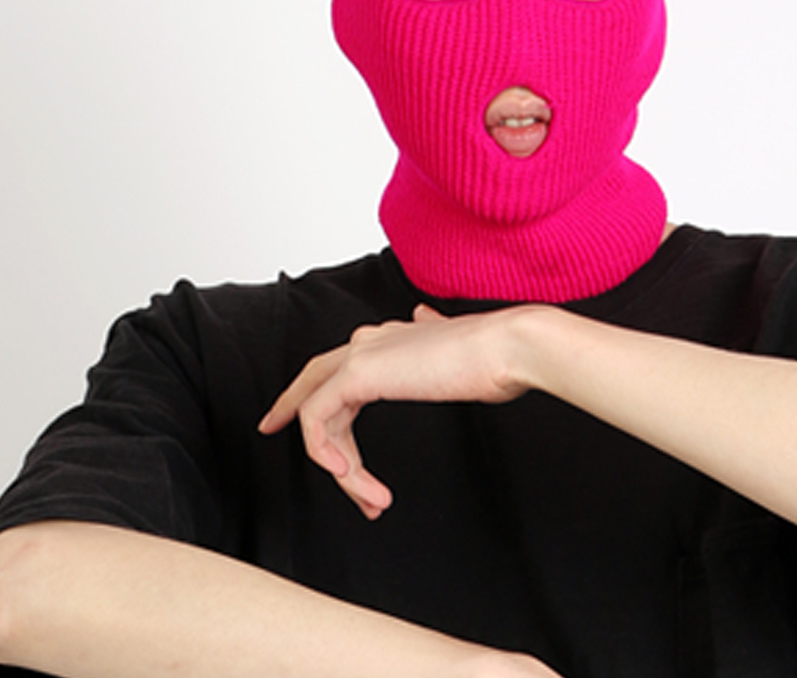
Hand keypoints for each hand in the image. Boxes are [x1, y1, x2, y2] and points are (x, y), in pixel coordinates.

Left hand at [258, 305, 537, 518]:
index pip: (340, 364)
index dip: (315, 387)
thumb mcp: (457, 349)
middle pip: (314, 380)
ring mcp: (362, 353)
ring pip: (319, 411)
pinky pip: (319, 418)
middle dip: (291, 407)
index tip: (300, 413)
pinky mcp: (359, 372)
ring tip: (372, 500)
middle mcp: (371, 340)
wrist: (508, 348)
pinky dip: (326, 451)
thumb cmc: (496, 359)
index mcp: (392, 337)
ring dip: (340, 465)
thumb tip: (423, 314)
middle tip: (270, 428)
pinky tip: (350, 475)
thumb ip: (432, 332)